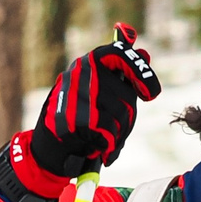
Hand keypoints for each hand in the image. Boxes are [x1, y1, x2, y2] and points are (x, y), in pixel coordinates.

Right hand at [6, 24, 161, 200]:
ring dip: (118, 135)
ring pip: (120, 115)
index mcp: (90, 61)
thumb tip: (145, 53)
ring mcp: (76, 93)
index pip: (120, 53)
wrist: (50, 144)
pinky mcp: (74, 116)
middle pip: (127, 96)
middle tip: (117, 131)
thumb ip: (122, 74)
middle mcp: (81, 71)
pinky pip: (108, 132)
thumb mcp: (100, 89)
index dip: (141, 72)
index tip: (150, 95)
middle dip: (128, 120)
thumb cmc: (80, 115)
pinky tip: (97, 147)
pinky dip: (108, 145)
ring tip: (105, 140)